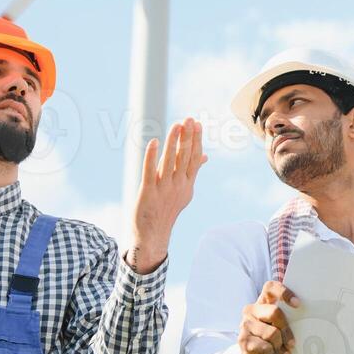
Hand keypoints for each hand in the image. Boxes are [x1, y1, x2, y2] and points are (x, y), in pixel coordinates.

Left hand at [128, 118, 207, 272]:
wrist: (153, 234)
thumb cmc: (167, 209)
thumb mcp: (184, 191)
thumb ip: (192, 171)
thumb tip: (205, 156)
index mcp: (187, 183)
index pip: (194, 158)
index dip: (196, 140)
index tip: (197, 124)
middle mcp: (178, 185)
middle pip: (184, 157)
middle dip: (187, 137)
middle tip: (189, 119)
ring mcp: (164, 189)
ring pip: (169, 162)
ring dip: (173, 143)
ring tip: (176, 126)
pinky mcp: (148, 193)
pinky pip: (150, 172)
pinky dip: (151, 157)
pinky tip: (153, 142)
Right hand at [231, 280, 299, 353]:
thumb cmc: (274, 342)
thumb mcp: (282, 328)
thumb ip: (290, 320)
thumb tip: (311, 320)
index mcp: (263, 302)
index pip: (270, 287)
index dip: (284, 292)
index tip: (298, 304)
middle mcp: (252, 310)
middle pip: (275, 312)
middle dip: (286, 330)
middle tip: (292, 344)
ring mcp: (245, 324)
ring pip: (271, 333)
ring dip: (280, 347)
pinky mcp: (242, 340)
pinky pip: (264, 346)